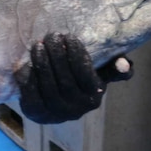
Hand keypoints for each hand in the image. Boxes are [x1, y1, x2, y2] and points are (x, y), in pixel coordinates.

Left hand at [15, 33, 132, 123]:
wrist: (54, 103)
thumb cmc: (77, 81)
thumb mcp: (97, 75)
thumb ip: (111, 68)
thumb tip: (125, 63)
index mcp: (93, 96)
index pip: (85, 75)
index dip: (76, 55)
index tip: (68, 37)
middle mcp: (76, 108)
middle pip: (65, 80)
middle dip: (57, 55)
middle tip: (51, 37)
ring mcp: (56, 113)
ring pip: (48, 87)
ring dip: (42, 64)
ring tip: (38, 46)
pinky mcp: (37, 113)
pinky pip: (31, 96)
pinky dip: (28, 79)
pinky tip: (25, 64)